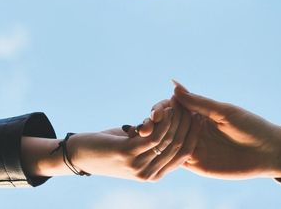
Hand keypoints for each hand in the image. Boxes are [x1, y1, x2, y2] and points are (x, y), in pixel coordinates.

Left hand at [66, 102, 198, 180]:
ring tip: (180, 104)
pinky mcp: (127, 154)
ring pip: (167, 140)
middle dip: (188, 125)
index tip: (201, 117)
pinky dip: (161, 121)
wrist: (79, 156)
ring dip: (176, 120)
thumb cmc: (107, 148)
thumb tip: (170, 128)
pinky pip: (153, 136)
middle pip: (178, 147)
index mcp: (154, 175)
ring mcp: (138, 166)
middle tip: (194, 107)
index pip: (184, 155)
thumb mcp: (134, 148)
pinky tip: (164, 109)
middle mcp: (148, 174)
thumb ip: (151, 144)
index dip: (194, 135)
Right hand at [151, 81, 280, 180]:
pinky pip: (176, 160)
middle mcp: (193, 129)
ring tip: (151, 138)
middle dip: (156, 124)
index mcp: (199, 113)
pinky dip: (167, 156)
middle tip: (149, 124)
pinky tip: (160, 153)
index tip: (157, 110)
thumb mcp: (224, 112)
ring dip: (158, 140)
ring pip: (168, 143)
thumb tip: (173, 85)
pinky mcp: (196, 164)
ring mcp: (194, 147)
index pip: (172, 108)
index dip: (162, 108)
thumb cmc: (250, 126)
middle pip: (166, 125)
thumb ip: (198, 102)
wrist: (267, 152)